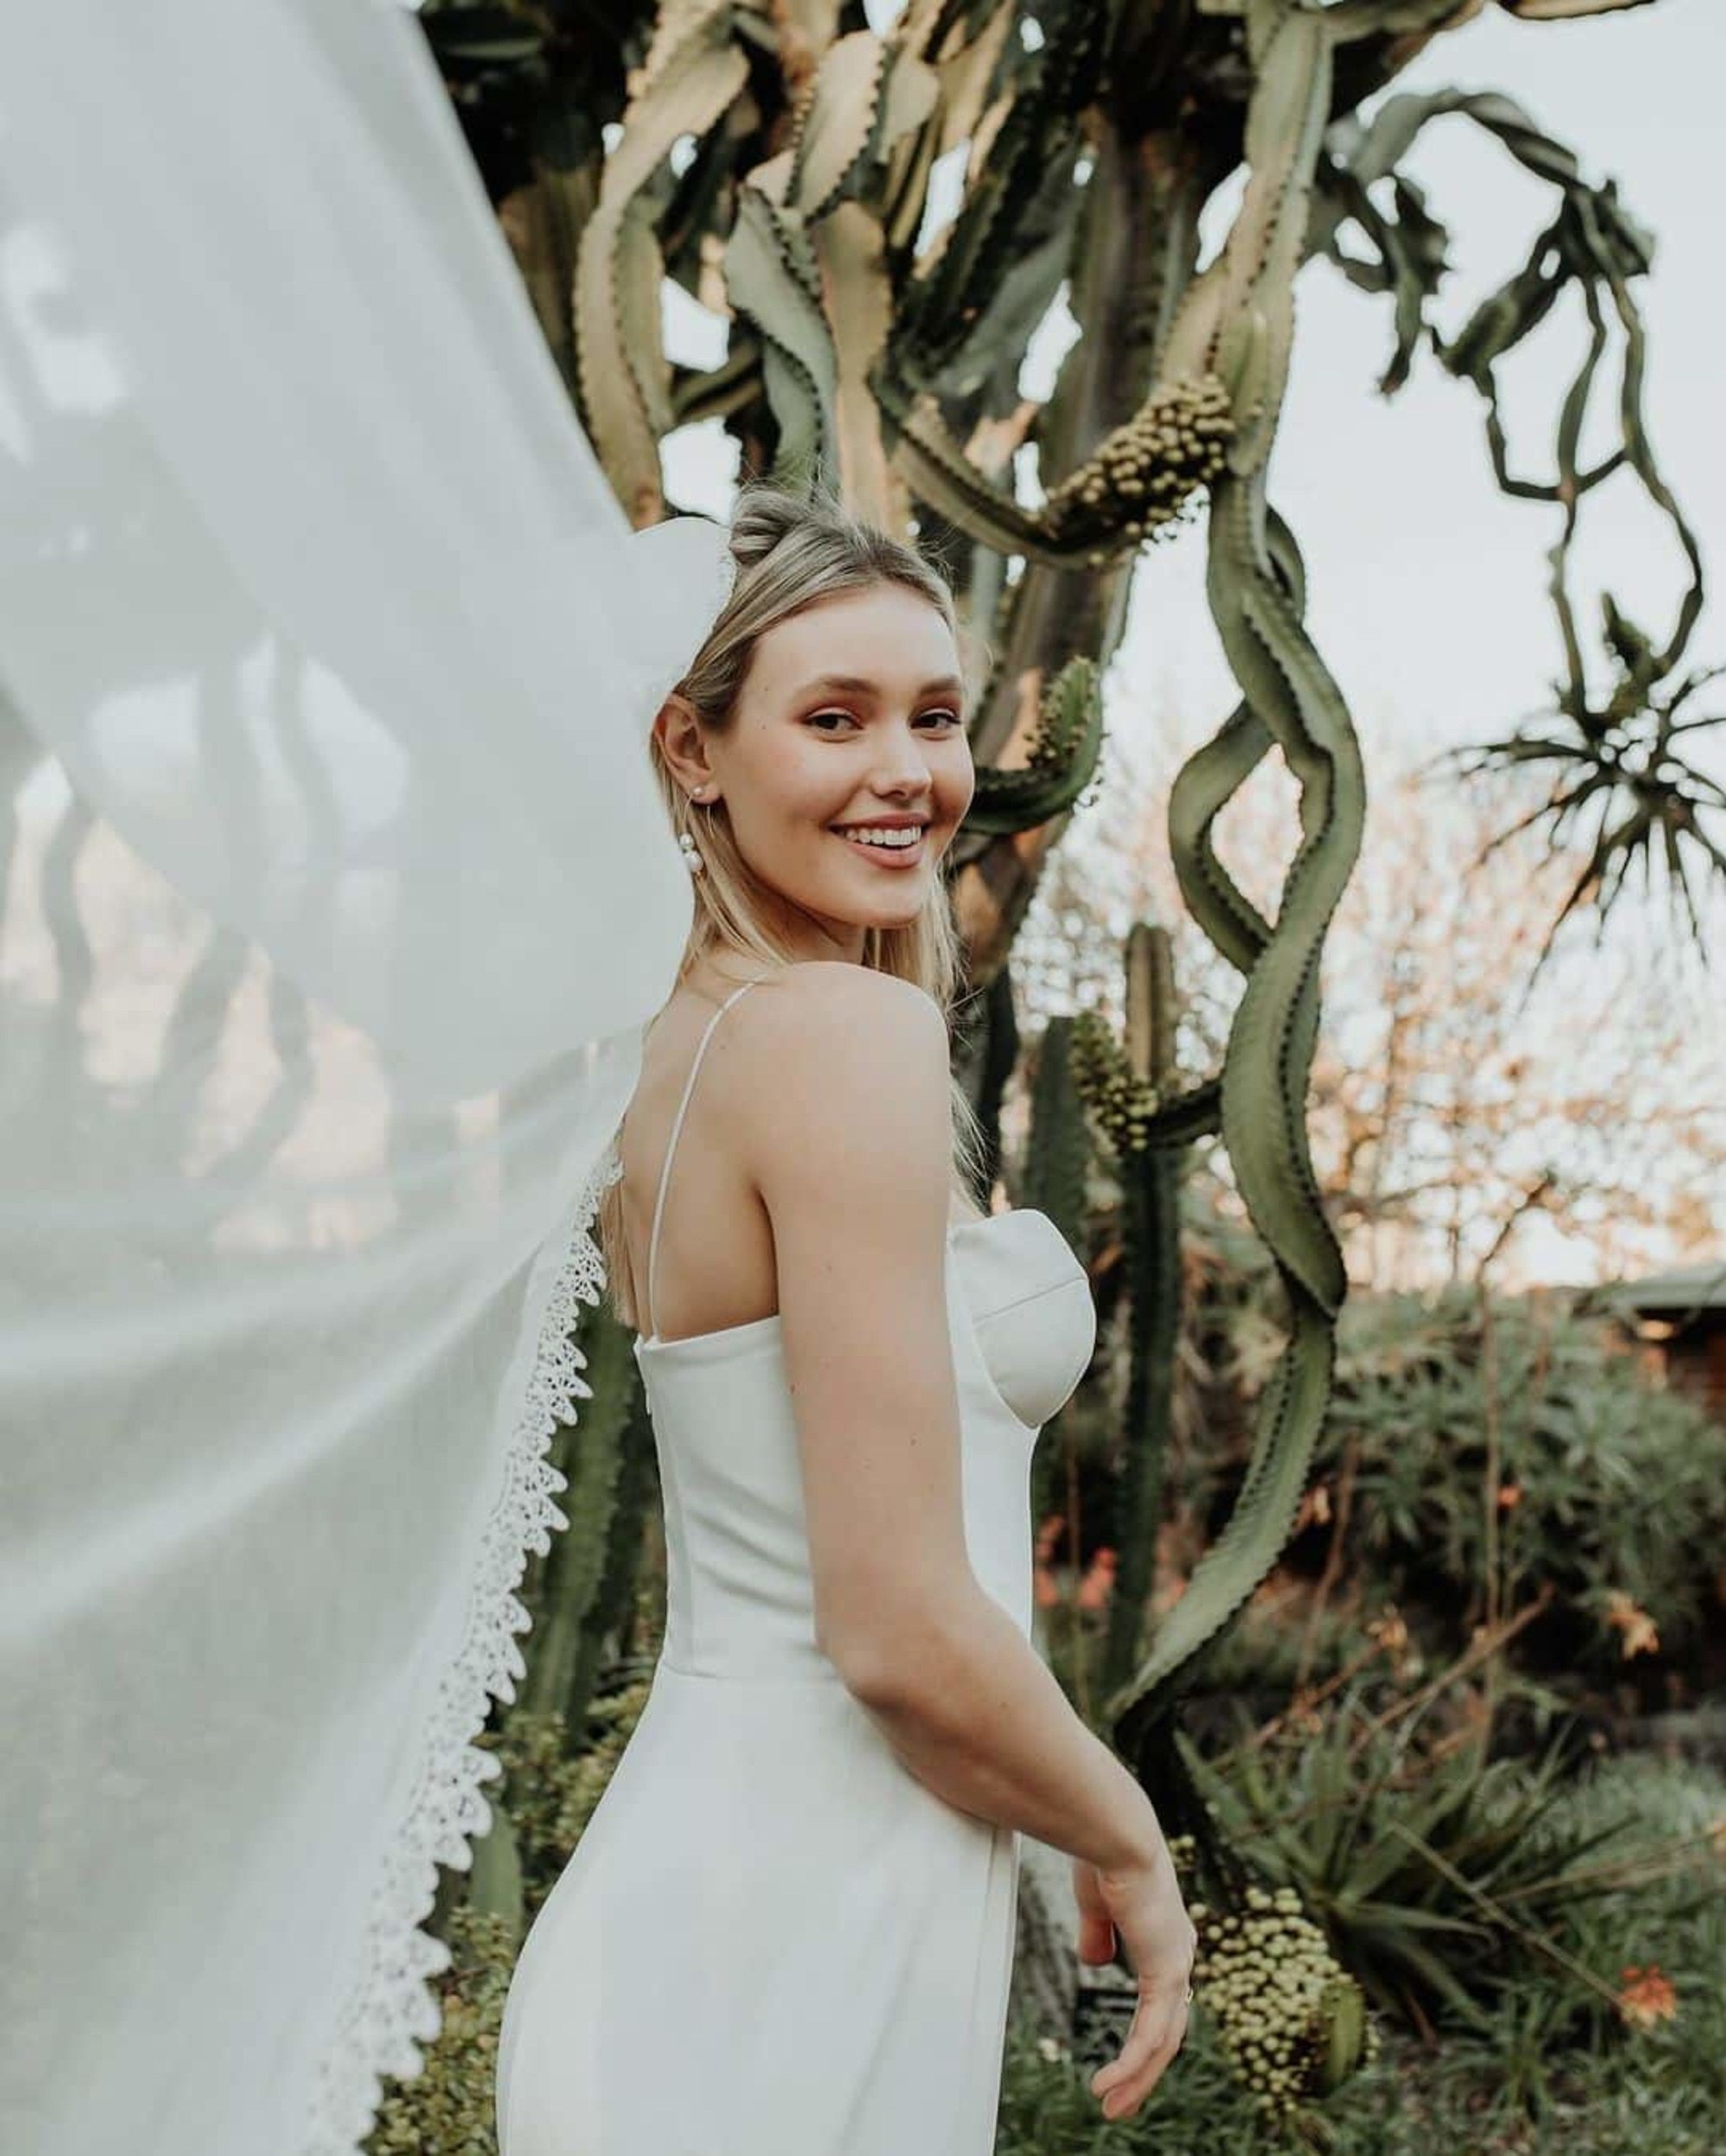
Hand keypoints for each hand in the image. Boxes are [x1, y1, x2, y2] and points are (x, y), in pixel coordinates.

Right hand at [1072, 1846, 1196, 2123]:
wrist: (1116, 1834)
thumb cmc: (1103, 1854)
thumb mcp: (1096, 1903)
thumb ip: (1098, 1933)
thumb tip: (1094, 1962)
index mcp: (1166, 1937)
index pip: (1163, 1999)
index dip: (1146, 2032)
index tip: (1127, 2062)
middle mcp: (1180, 1955)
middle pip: (1167, 2030)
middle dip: (1143, 2071)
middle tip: (1118, 2102)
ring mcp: (1177, 1965)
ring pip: (1162, 2042)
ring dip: (1136, 2078)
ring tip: (1109, 2107)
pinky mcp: (1165, 1973)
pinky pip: (1150, 2035)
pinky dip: (1129, 2065)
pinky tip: (1106, 2084)